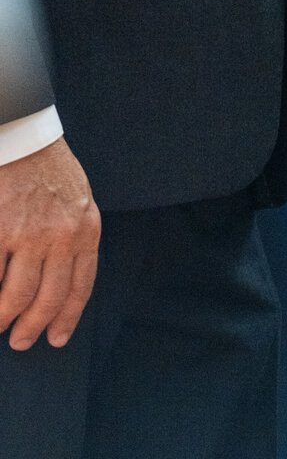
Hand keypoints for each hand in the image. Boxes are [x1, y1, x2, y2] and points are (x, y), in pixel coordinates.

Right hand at [0, 138, 99, 349]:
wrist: (25, 135)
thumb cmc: (49, 167)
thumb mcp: (78, 198)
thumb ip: (75, 234)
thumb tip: (64, 278)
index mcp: (86, 228)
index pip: (81, 286)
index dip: (67, 317)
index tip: (56, 338)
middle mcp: (63, 235)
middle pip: (49, 298)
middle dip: (33, 327)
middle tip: (21, 341)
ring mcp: (31, 234)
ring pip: (18, 296)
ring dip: (5, 318)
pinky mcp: (2, 230)